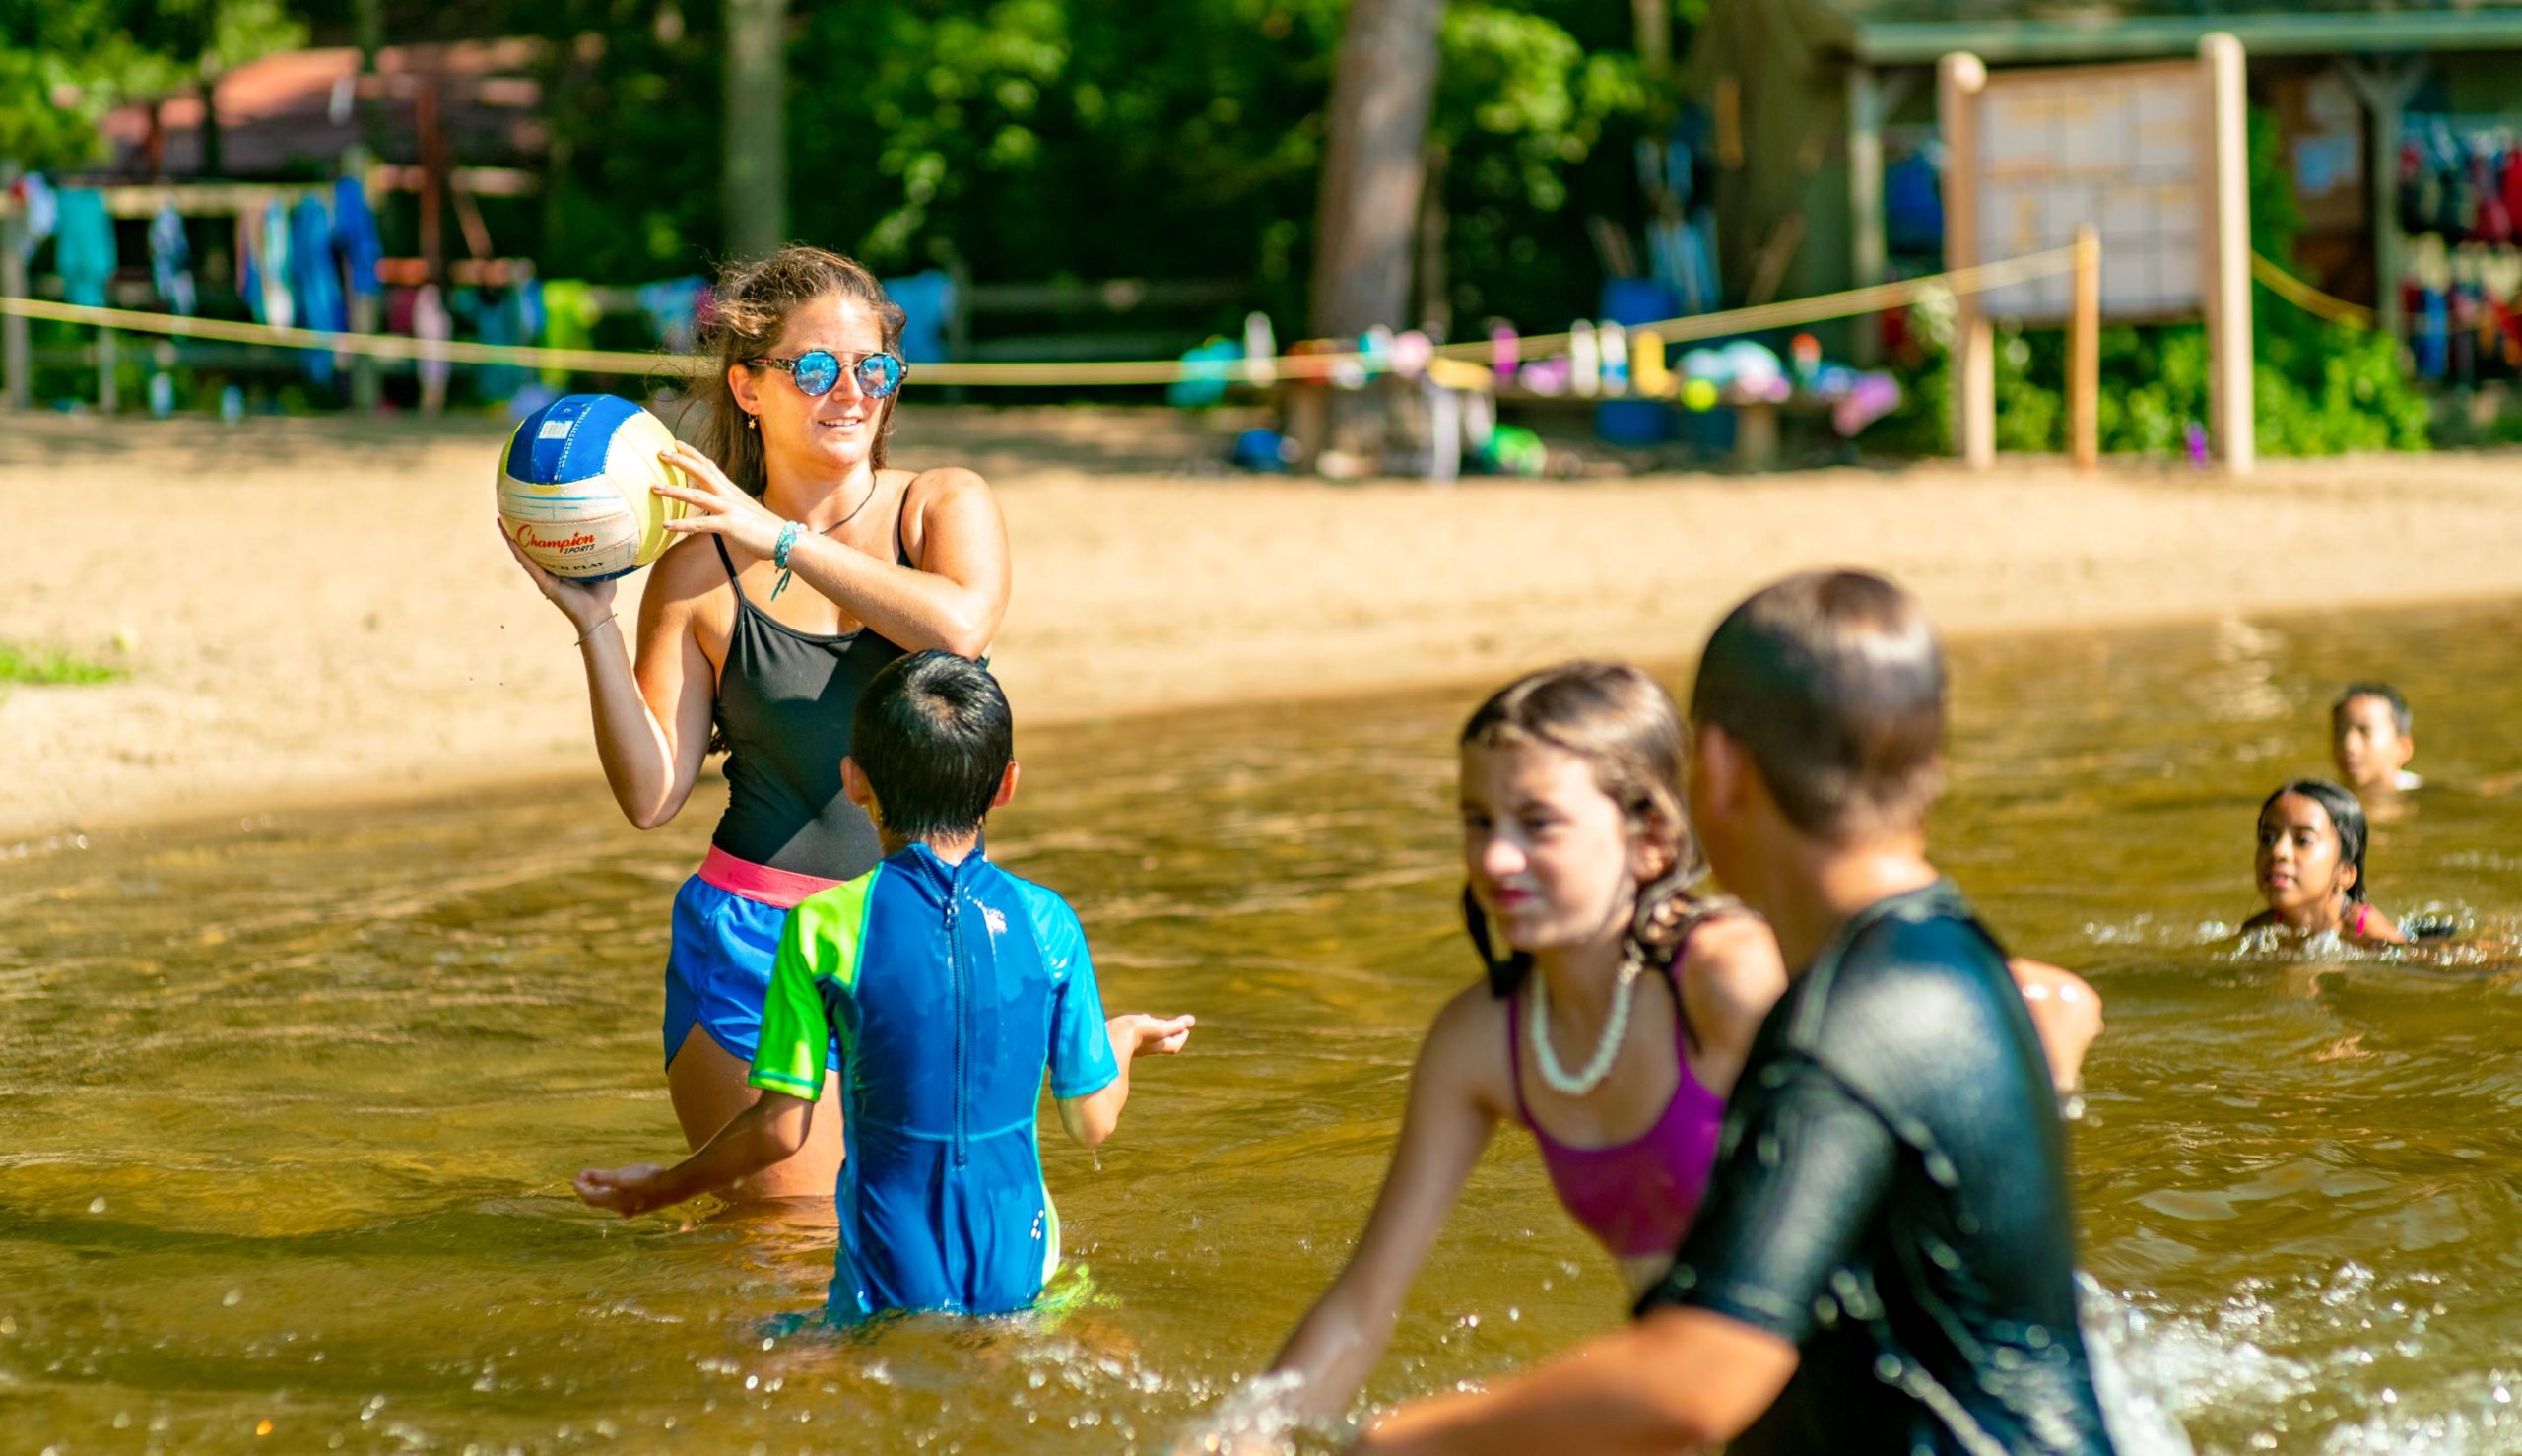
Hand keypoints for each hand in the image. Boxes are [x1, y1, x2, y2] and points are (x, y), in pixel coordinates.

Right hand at [499, 520, 617, 628]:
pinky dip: (519, 553)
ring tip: (501, 521)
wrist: (599, 613)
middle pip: (531, 546)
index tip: (532, 510)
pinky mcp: (545, 584)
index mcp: (562, 563)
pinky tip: (511, 541)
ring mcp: (545, 576)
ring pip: (524, 554)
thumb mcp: (603, 565)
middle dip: (519, 529)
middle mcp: (550, 568)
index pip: (547, 542)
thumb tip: (610, 531)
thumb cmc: (601, 593)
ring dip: (511, 538)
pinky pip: (529, 567)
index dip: (538, 528)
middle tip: (509, 510)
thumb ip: (603, 550)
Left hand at [574, 1164, 669, 1216]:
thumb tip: (583, 1175)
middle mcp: (619, 1208)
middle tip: (584, 1179)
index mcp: (613, 1201)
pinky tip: (620, 1187)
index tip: (575, 1178)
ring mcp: (630, 1208)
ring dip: (601, 1192)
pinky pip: (620, 1201)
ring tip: (598, 1181)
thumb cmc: (647, 1180)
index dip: (580, 1188)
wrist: (673, 1189)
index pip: (590, 1197)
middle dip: (588, 1191)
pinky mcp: (640, 1205)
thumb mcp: (623, 1176)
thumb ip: (602, 1177)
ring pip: (609, 1202)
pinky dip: (613, 1193)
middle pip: (598, 1202)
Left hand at [652, 442, 784, 558]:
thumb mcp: (746, 513)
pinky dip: (683, 524)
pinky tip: (666, 525)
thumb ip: (731, 508)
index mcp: (732, 491)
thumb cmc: (767, 530)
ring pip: (696, 496)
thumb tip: (721, 511)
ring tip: (654, 488)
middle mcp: (729, 496)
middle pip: (702, 472)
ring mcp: (729, 509)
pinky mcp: (729, 526)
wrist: (788, 540)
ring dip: (674, 491)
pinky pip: (701, 524)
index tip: (677, 444)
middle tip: (660, 453)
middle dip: (681, 461)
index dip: (693, 454)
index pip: (710, 466)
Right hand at [1117, 1012, 1195, 1057]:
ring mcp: (1134, 1042)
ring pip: (1147, 1034)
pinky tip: (1140, 1018)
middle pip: (1162, 1038)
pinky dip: (1141, 1024)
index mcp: (1156, 1045)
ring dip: (1154, 1026)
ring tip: (1156, 1019)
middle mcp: (1146, 1045)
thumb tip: (1191, 1021)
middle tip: (1176, 1023)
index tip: (1186, 1028)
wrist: (1106, 1039)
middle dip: (1169, 1030)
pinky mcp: (1122, 1037)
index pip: (1173, 1046)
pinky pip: (1135, 1031)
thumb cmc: (1133, 1035)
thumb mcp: (1158, 1030)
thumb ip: (1174, 1026)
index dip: (1180, 1037)